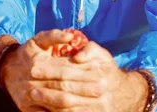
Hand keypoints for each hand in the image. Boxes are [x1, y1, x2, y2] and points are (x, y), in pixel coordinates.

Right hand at [0, 30, 103, 111]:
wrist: (6, 69)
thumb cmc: (27, 53)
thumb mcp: (38, 40)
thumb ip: (54, 36)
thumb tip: (70, 36)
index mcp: (39, 64)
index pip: (65, 70)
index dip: (83, 72)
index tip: (99, 74)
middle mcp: (34, 81)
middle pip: (63, 87)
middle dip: (83, 90)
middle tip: (100, 90)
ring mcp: (30, 97)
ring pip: (57, 103)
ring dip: (76, 105)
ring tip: (93, 106)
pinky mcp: (27, 109)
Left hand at [29, 41, 148, 111]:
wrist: (127, 94)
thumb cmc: (109, 70)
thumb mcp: (102, 55)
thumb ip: (90, 50)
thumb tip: (77, 57)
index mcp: (97, 71)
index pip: (68, 70)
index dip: (50, 70)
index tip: (35, 69)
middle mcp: (98, 89)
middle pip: (66, 87)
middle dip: (46, 86)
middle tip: (29, 84)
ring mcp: (96, 105)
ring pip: (68, 104)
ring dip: (49, 100)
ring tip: (34, 95)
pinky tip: (46, 109)